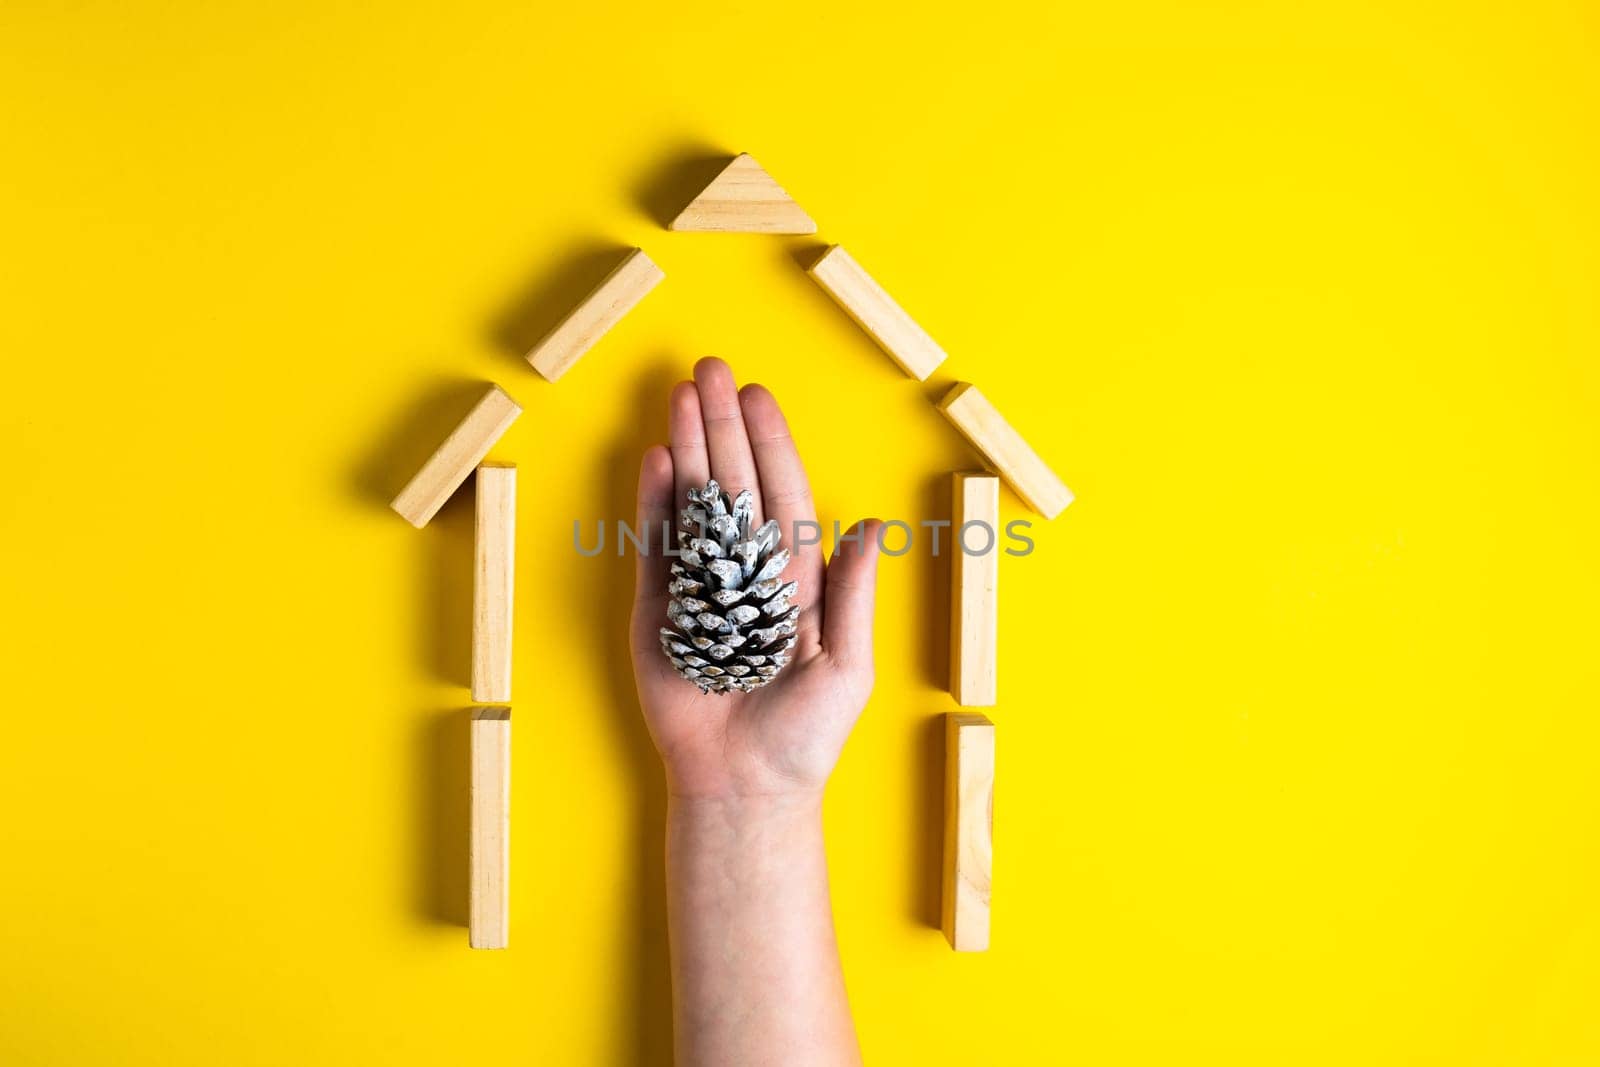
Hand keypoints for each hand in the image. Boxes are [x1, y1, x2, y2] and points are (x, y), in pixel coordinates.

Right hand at [629, 358, 882, 800]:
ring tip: (679, 396)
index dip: (770, 445)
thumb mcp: (847, 667)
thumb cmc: (804, 736)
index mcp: (796, 579)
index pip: (782, 496)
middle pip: (733, 485)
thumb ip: (855, 594)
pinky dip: (653, 506)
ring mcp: (699, 589)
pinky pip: (654, 549)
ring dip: (687, 449)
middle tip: (709, 370)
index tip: (757, 397)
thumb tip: (872, 525)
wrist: (744, 787)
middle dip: (722, 427)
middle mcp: (746, 573)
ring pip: (692, 504)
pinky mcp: (658, 613)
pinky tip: (658, 459)